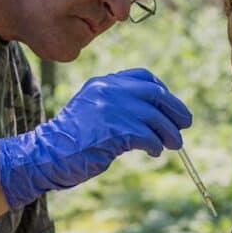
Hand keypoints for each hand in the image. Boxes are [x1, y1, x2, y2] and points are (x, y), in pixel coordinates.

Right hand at [0, 68, 191, 208]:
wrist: (47, 154)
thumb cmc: (70, 140)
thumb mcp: (93, 112)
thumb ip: (117, 106)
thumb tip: (154, 115)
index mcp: (103, 83)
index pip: (142, 78)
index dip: (161, 91)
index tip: (169, 106)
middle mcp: (108, 90)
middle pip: (155, 94)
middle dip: (175, 109)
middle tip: (184, 124)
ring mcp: (111, 109)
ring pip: (155, 117)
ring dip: (169, 132)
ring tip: (173, 144)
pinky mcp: (114, 130)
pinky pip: (147, 136)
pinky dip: (155, 145)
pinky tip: (154, 151)